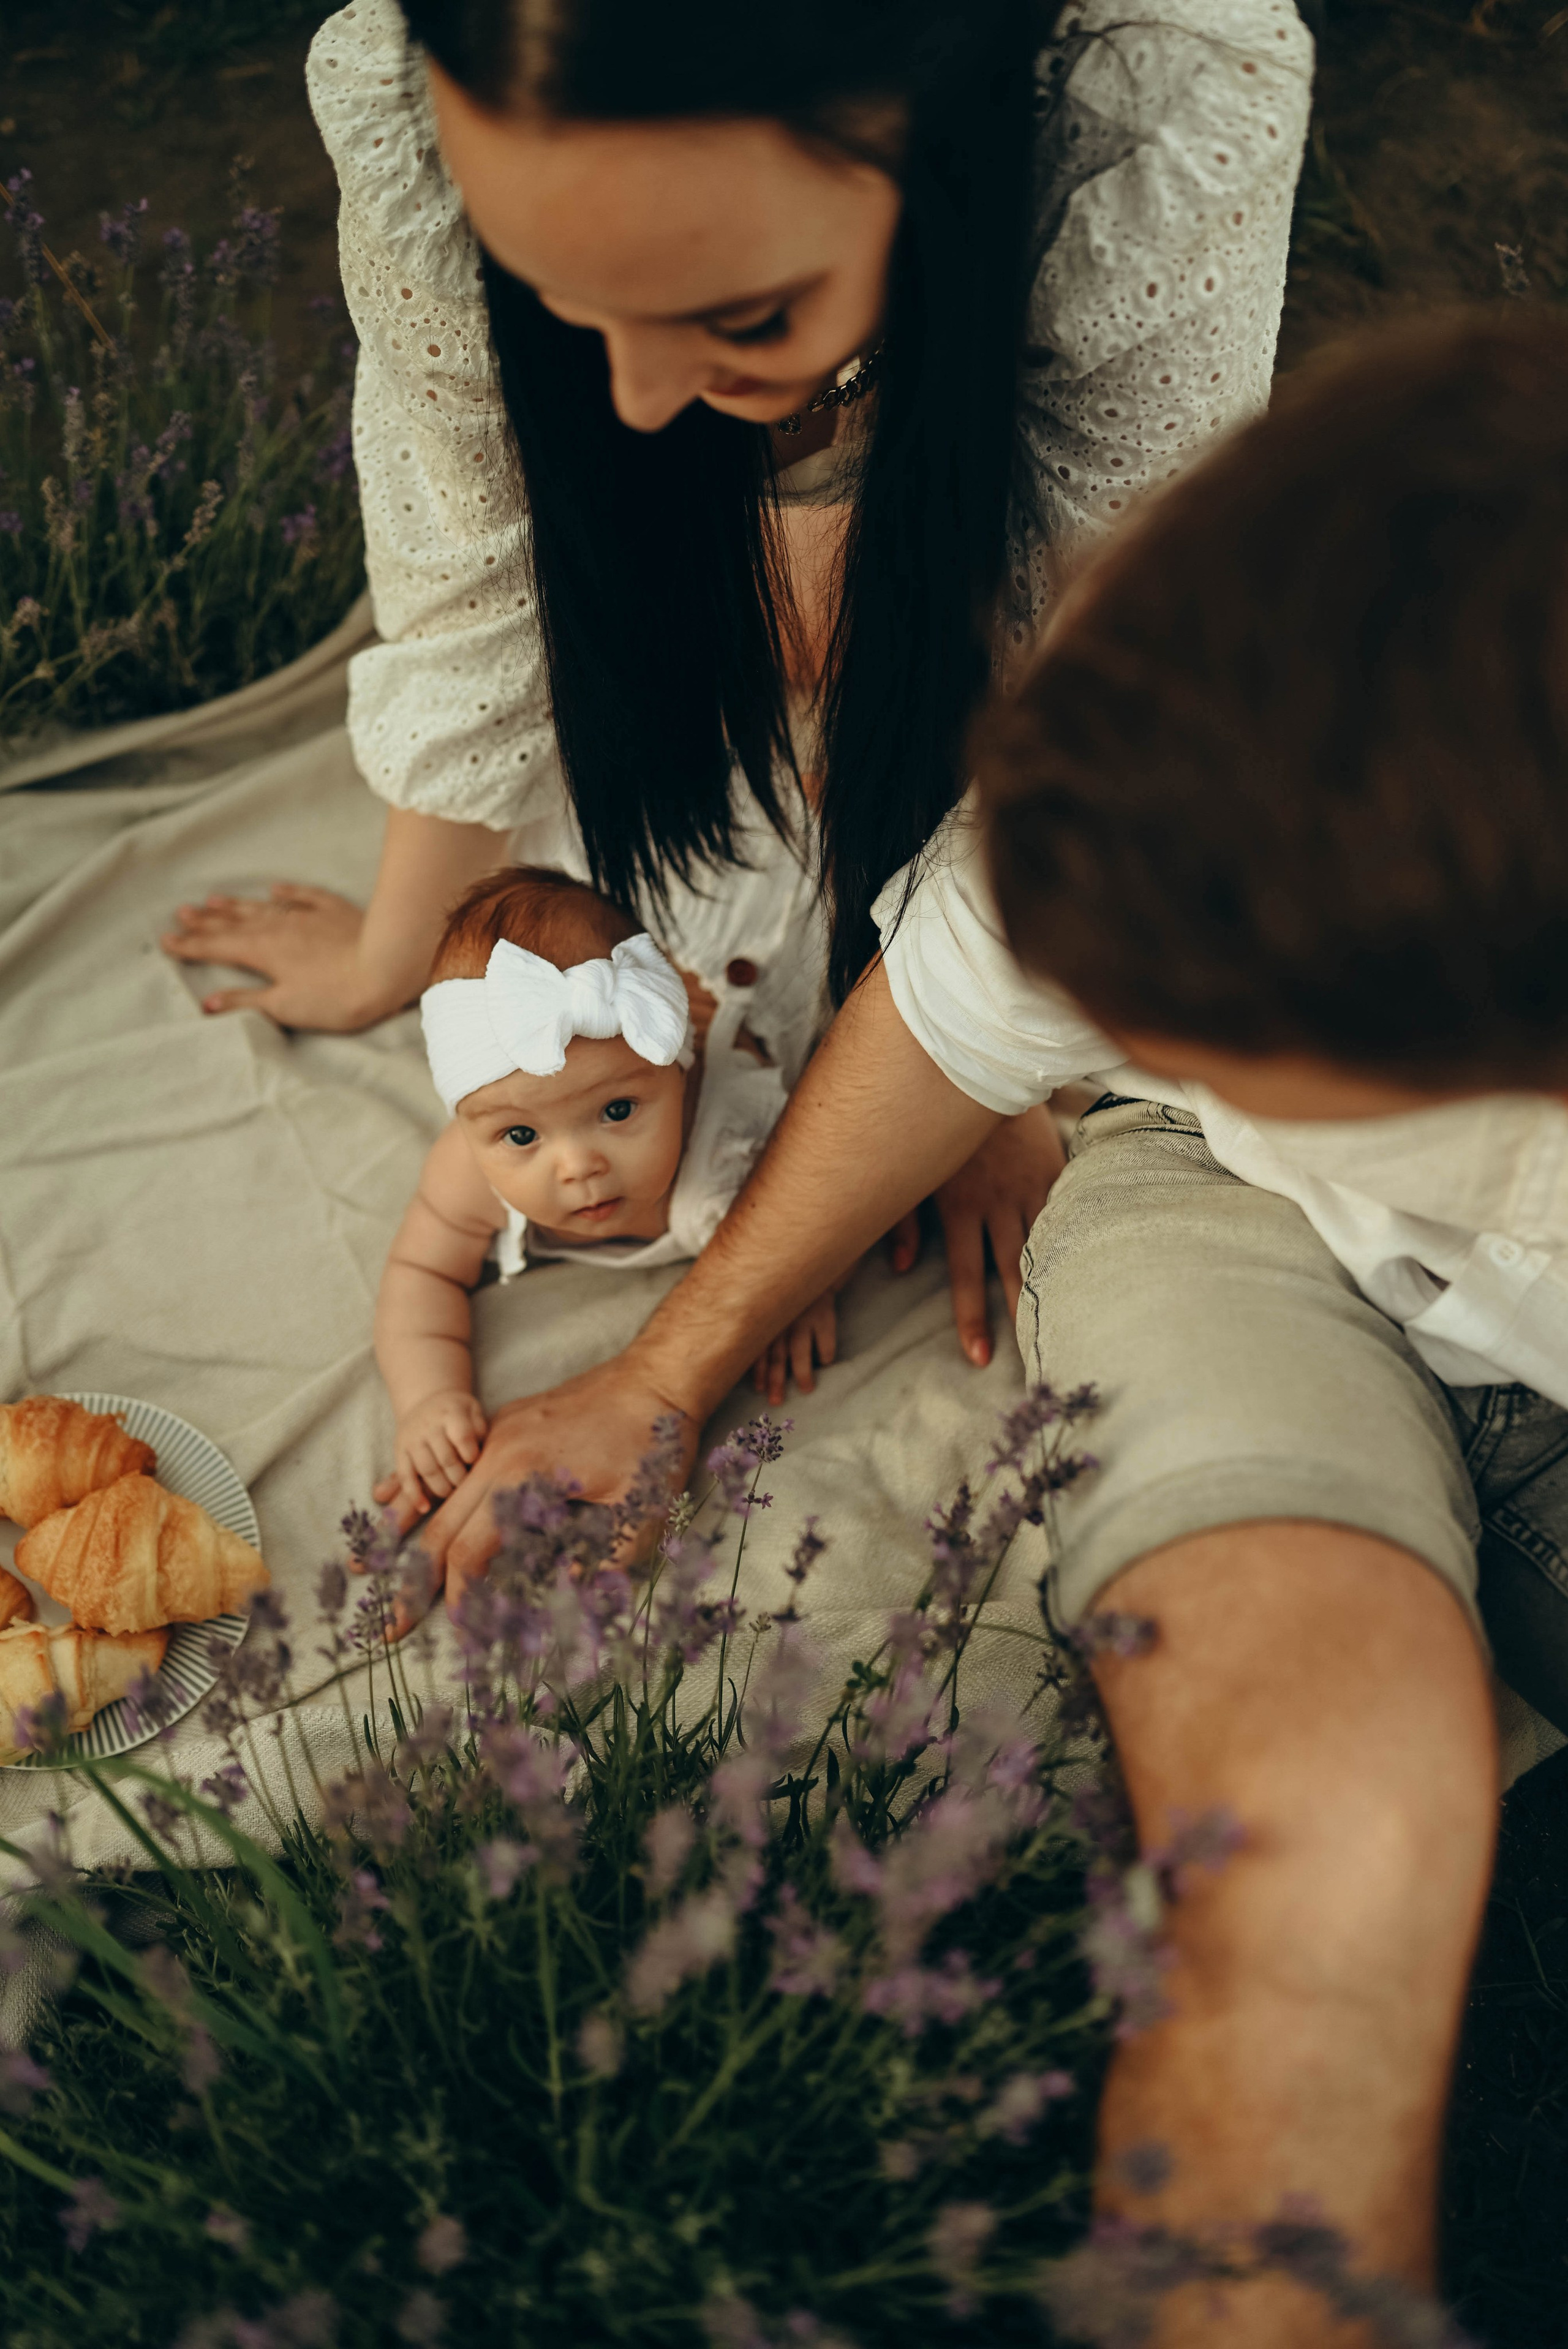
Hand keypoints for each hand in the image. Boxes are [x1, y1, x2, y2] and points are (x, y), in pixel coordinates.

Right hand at [161, 883, 401, 1030]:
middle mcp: (278, 928)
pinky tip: (275, 888)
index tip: (166, 940)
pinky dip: (286, 892)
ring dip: (236, 905)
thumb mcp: (285, 1007)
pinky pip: (303, 896)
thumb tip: (208, 1003)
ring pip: (262, 908)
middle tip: (180, 913)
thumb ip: (246, 1002)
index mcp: (262, 953)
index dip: (190, 945)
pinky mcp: (334, 910)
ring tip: (212, 899)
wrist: (386, 967)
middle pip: (234, 923)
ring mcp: (306, 916)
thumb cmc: (335, 996)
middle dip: (205, 921)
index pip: (217, 948)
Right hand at [376, 1388, 488, 1520]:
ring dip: (442, 1488)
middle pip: (446, 1459)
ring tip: (453, 1492)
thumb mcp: (472, 1409)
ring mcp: (412, 1439)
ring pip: (427, 1470)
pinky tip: (425, 1507)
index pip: (461, 1436)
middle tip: (467, 1484)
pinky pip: (405, 1476)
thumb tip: (478, 1454)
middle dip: (460, 1477)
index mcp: (450, 1413)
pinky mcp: (399, 1451)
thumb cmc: (456, 1411)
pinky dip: (414, 1495)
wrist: (425, 1400)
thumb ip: (480, 1428)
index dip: (471, 1454)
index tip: (475, 1462)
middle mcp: (428, 1425)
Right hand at [394, 1357, 697, 1626]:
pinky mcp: (504, 1426)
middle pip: (438, 1526)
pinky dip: (422, 1489)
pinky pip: (453, 1464)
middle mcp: (496, 1454)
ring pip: (438, 1492)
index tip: (460, 1632)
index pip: (470, 1551)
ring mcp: (496, 1436)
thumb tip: (560, 1589)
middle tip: (388, 1625)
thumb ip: (598, 1561)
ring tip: (363, 1569)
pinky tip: (388, 1499)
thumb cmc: (653, 1445)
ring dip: (402, 1534)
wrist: (656, 1376)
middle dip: (412, 1581)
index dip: (460, 1597)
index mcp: (522, 1478)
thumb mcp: (638, 1515)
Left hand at [752, 1285, 837, 1406]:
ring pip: (800, 1352)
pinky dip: (825, 1356)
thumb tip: (747, 1359)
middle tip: (776, 1401)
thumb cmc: (786, 1297)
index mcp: (766, 1321)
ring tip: (806, 1389)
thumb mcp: (770, 1307)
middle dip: (776, 1381)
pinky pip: (825, 1344)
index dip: (758, 1372)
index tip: (759, 1390)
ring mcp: (803, 1320)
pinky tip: (825, 1364)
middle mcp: (781, 1323)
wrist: (812, 1271)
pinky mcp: (824, 1317)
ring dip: (802, 1374)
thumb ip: (762, 1329)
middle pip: (777, 1357)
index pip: (758, 1351)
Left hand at [888, 1105, 1065, 1368]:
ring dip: (1049, 1291)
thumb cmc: (942, 1133)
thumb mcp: (914, 1172)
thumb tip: (895, 1270)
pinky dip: (1071, 1251)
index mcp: (960, 1206)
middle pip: (1009, 1271)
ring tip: (1060, 1330)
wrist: (986, 1075)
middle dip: (1016, 1318)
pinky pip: (1066, 1220)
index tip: (978, 1358)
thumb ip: (901, 1222)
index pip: (966, 1274)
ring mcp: (1031, 1189)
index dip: (971, 1318)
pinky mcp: (1056, 1176)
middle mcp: (998, 1202)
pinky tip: (1082, 1281)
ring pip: (1043, 1249)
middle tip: (1028, 1363)